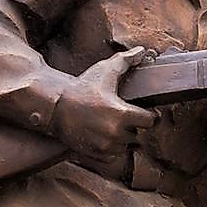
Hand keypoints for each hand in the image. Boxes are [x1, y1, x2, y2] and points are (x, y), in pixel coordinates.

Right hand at [53, 47, 156, 165]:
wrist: (56, 108)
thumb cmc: (81, 89)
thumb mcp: (104, 71)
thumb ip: (125, 60)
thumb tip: (142, 51)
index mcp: (122, 114)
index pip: (151, 121)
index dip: (149, 115)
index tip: (143, 112)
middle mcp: (115, 132)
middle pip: (137, 133)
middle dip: (131, 125)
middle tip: (119, 115)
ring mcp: (106, 146)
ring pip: (126, 145)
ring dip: (121, 137)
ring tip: (109, 124)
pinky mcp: (97, 154)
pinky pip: (114, 155)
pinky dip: (110, 147)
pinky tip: (102, 134)